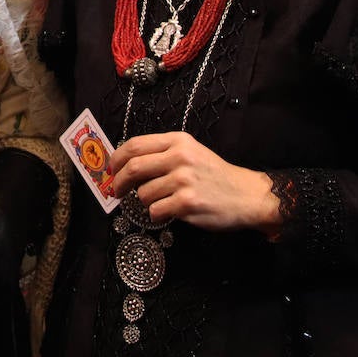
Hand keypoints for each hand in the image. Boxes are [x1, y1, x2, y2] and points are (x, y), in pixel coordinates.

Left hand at [110, 131, 279, 234]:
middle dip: (119, 182)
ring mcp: (183, 180)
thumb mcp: (190, 152)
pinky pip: (155, 211)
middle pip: (133, 168)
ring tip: (161, 201)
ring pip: (143, 193)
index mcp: (178, 142)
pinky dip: (156, 215)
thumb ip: (162, 154)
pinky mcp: (187, 202)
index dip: (117, 158)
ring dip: (146, 201)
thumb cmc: (214, 175)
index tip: (111, 170)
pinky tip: (169, 212)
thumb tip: (125, 164)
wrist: (246, 195)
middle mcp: (180, 157)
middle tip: (116, 191)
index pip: (135, 145)